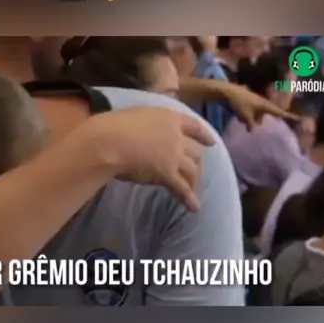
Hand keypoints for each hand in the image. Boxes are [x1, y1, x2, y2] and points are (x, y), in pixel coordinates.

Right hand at [87, 108, 214, 210]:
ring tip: (192, 192)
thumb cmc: (114, 125)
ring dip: (193, 182)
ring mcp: (174, 155)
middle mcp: (177, 136)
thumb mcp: (137, 115)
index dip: (204, 136)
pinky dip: (189, 198)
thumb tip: (147, 130)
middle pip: (195, 152)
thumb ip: (149, 122)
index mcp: (169, 118)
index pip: (194, 126)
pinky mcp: (168, 173)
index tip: (212, 143)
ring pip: (192, 170)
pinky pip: (182, 188)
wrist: (111, 140)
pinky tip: (193, 207)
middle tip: (194, 173)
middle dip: (197, 163)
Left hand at [222, 83, 297, 131]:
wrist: (228, 92)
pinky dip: (247, 115)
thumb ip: (251, 124)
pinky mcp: (248, 101)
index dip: (288, 116)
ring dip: (252, 118)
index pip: (279, 112)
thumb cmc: (239, 103)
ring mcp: (255, 101)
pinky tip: (238, 117)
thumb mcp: (246, 116)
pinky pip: (251, 111)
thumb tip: (253, 130)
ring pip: (257, 113)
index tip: (298, 118)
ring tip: (242, 120)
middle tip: (254, 124)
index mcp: (265, 105)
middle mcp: (262, 102)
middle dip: (260, 120)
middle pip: (266, 114)